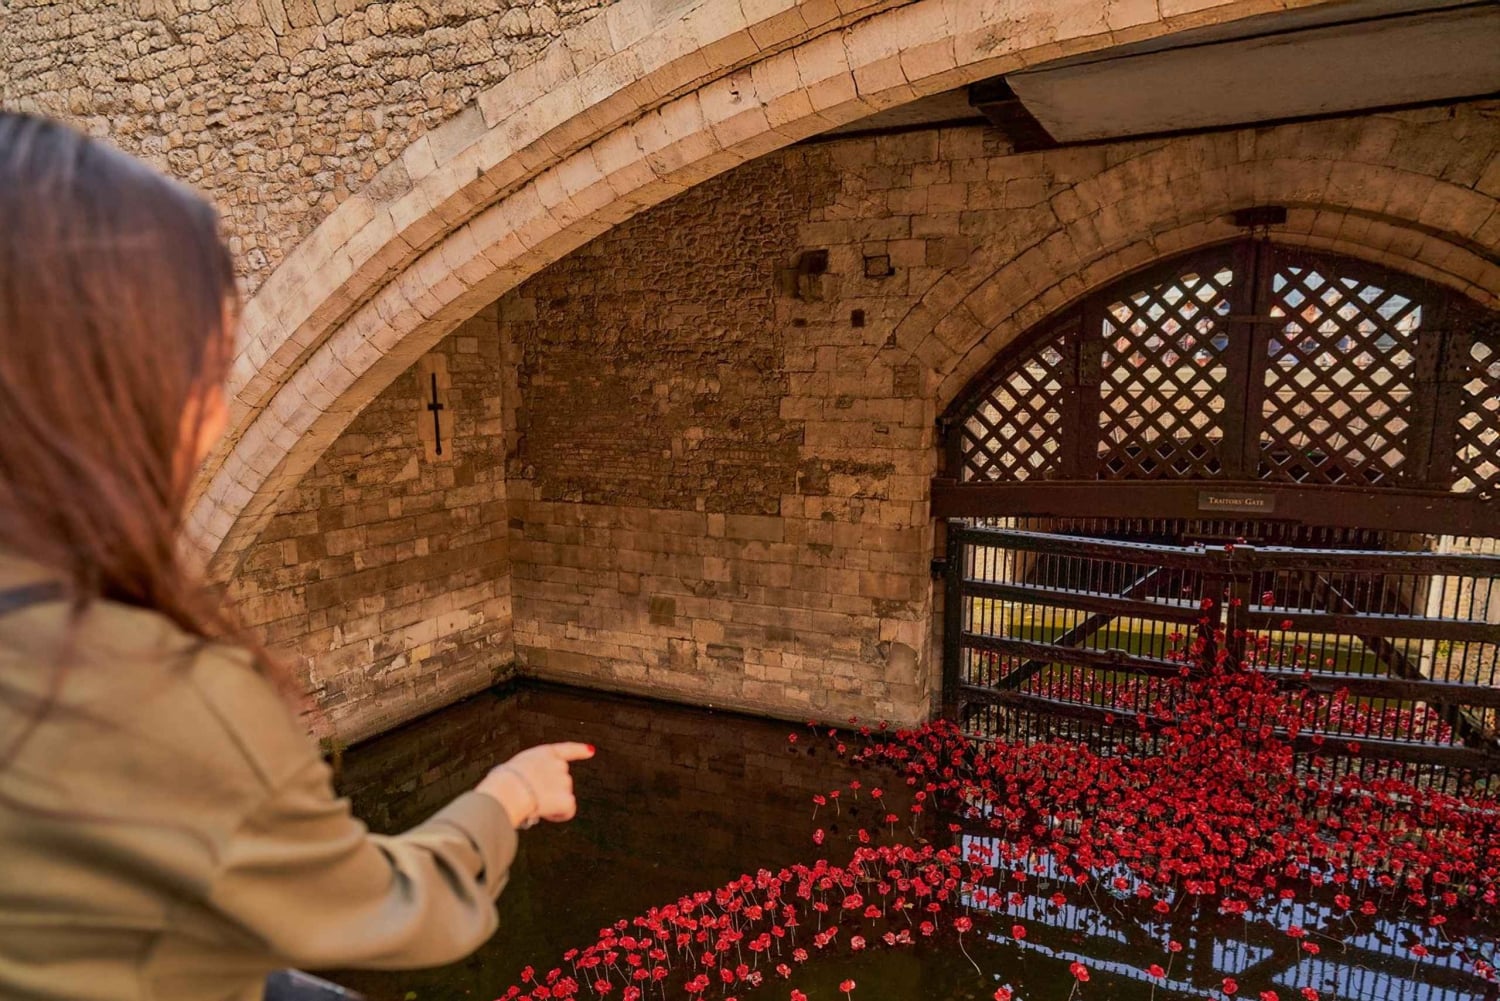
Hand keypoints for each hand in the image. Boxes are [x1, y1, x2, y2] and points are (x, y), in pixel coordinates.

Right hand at [476, 742, 593, 829]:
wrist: (507, 792)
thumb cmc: (502, 783)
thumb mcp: (515, 769)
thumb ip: (529, 774)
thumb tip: (528, 790)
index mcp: (544, 753)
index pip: (566, 749)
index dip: (580, 750)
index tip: (591, 750)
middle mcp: (558, 764)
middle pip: (562, 781)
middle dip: (551, 791)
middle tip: (533, 798)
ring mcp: (565, 781)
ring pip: (563, 797)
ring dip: (553, 803)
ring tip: (533, 804)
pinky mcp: (567, 798)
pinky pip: (568, 811)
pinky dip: (559, 815)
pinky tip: (545, 814)